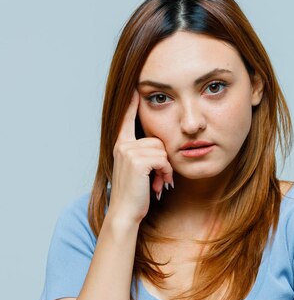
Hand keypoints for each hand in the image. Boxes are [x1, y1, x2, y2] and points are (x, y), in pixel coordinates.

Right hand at [107, 89, 173, 224]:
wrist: (126, 213)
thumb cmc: (136, 194)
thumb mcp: (138, 170)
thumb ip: (144, 154)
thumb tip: (161, 148)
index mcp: (121, 145)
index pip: (126, 119)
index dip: (130, 103)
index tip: (134, 87)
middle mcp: (122, 145)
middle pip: (157, 139)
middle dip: (162, 160)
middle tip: (156, 179)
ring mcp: (128, 151)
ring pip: (162, 150)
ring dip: (165, 168)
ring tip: (156, 182)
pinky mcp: (137, 161)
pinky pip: (163, 159)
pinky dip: (166, 172)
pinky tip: (158, 183)